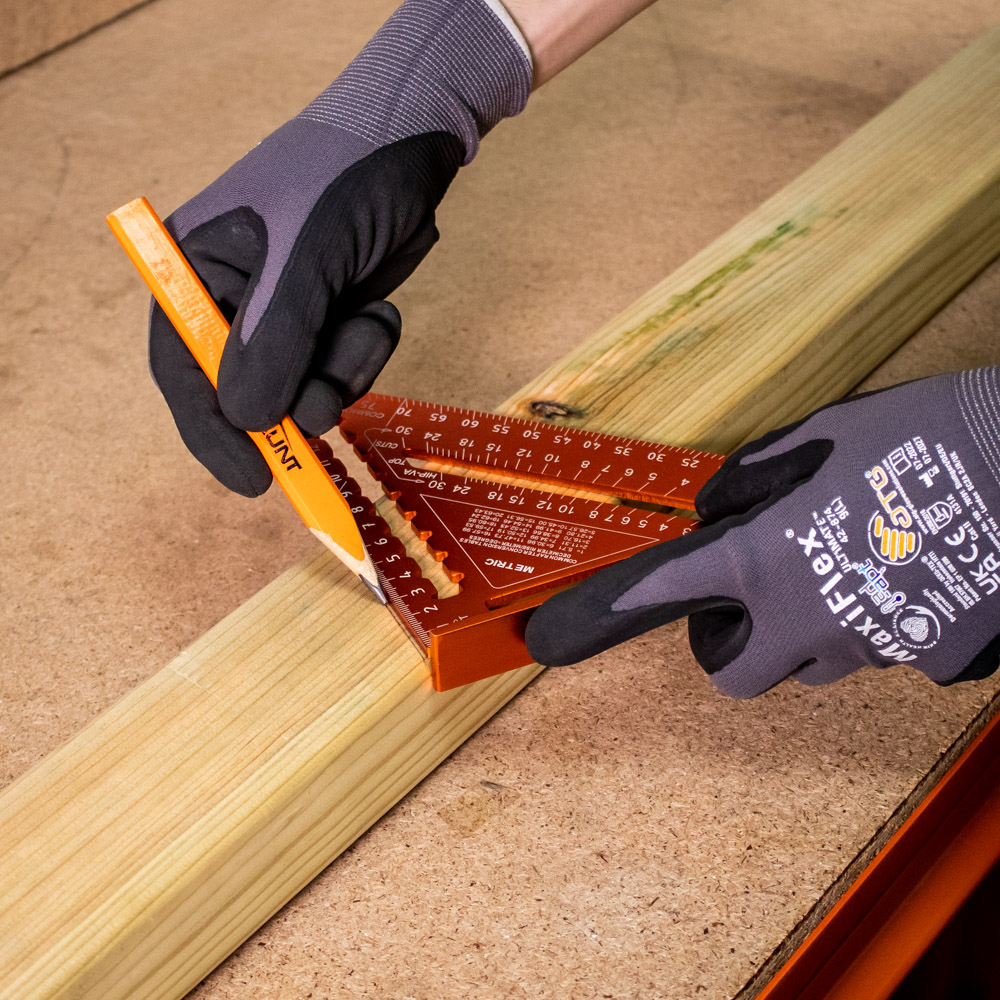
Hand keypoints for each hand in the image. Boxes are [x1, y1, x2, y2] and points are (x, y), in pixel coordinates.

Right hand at [150, 0, 530, 495]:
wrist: (415, 142)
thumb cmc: (347, 178)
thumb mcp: (307, 256)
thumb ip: (275, 340)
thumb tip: (246, 419)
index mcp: (195, 270)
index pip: (182, 367)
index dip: (211, 431)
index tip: (252, 479)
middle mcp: (232, 298)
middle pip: (244, 391)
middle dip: (292, 404)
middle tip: (326, 407)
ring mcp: (284, 314)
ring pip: (302, 389)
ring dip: (340, 375)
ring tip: (364, 322)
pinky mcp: (328, 320)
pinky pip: (340, 371)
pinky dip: (364, 355)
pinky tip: (380, 312)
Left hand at [525, 370, 999, 696]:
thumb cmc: (923, 432)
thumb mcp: (819, 435)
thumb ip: (751, 479)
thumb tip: (716, 508)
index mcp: (768, 556)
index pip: (671, 593)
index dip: (617, 610)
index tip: (570, 632)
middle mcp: (810, 616)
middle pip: (736, 676)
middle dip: (732, 646)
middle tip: (750, 605)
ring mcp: (873, 646)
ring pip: (813, 666)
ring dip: (807, 633)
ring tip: (847, 570)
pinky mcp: (933, 660)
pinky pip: (884, 656)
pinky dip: (880, 628)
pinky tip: (908, 576)